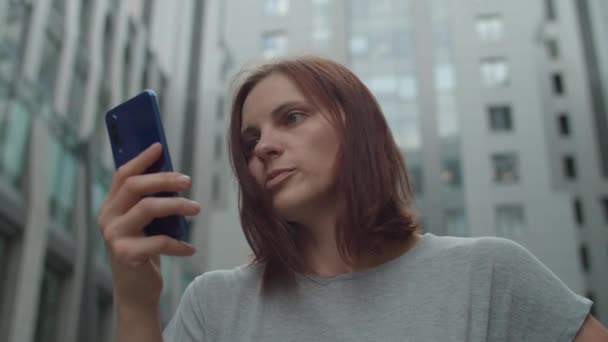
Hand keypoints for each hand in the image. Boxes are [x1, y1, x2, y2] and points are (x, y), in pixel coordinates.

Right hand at [97, 142, 200, 311]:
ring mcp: (113, 236)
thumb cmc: (144, 251)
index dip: (141, 159)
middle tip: (188, 180)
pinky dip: (179, 244)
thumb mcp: (145, 223)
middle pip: (134, 186)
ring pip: (147, 208)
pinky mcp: (125, 254)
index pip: (123, 175)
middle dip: (164, 179)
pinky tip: (190, 248)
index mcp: (111, 205)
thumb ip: (150, 201)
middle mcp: (107, 217)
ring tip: (197, 208)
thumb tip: (172, 174)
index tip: (160, 147)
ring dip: (177, 205)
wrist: (135, 291)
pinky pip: (158, 241)